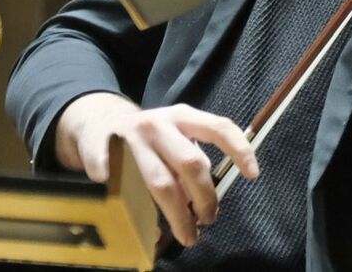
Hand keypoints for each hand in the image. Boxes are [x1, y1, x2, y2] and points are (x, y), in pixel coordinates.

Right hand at [54, 92, 258, 246]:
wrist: (98, 121)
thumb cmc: (148, 136)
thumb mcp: (175, 134)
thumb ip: (192, 157)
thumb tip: (205, 198)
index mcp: (182, 116)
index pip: (218, 127)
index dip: (239, 149)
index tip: (253, 174)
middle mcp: (158, 123)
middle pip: (191, 162)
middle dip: (205, 197)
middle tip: (209, 220)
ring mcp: (130, 138)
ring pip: (161, 183)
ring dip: (178, 214)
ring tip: (188, 235)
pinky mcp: (103, 154)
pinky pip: (123, 189)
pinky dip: (135, 212)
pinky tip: (144, 227)